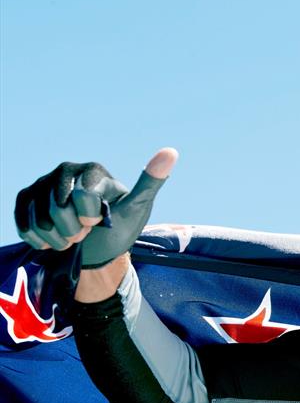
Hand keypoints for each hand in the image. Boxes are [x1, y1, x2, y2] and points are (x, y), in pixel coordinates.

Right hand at [14, 149, 177, 266]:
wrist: (96, 250)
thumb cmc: (119, 227)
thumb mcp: (138, 208)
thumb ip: (150, 182)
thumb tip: (171, 151)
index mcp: (93, 170)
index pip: (83, 197)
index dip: (91, 218)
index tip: (101, 221)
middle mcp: (66, 172)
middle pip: (59, 208)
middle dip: (75, 230)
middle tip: (86, 231)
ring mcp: (43, 184)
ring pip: (41, 218)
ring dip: (58, 238)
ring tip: (71, 237)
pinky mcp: (27, 198)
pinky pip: (25, 222)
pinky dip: (40, 239)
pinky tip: (52, 240)